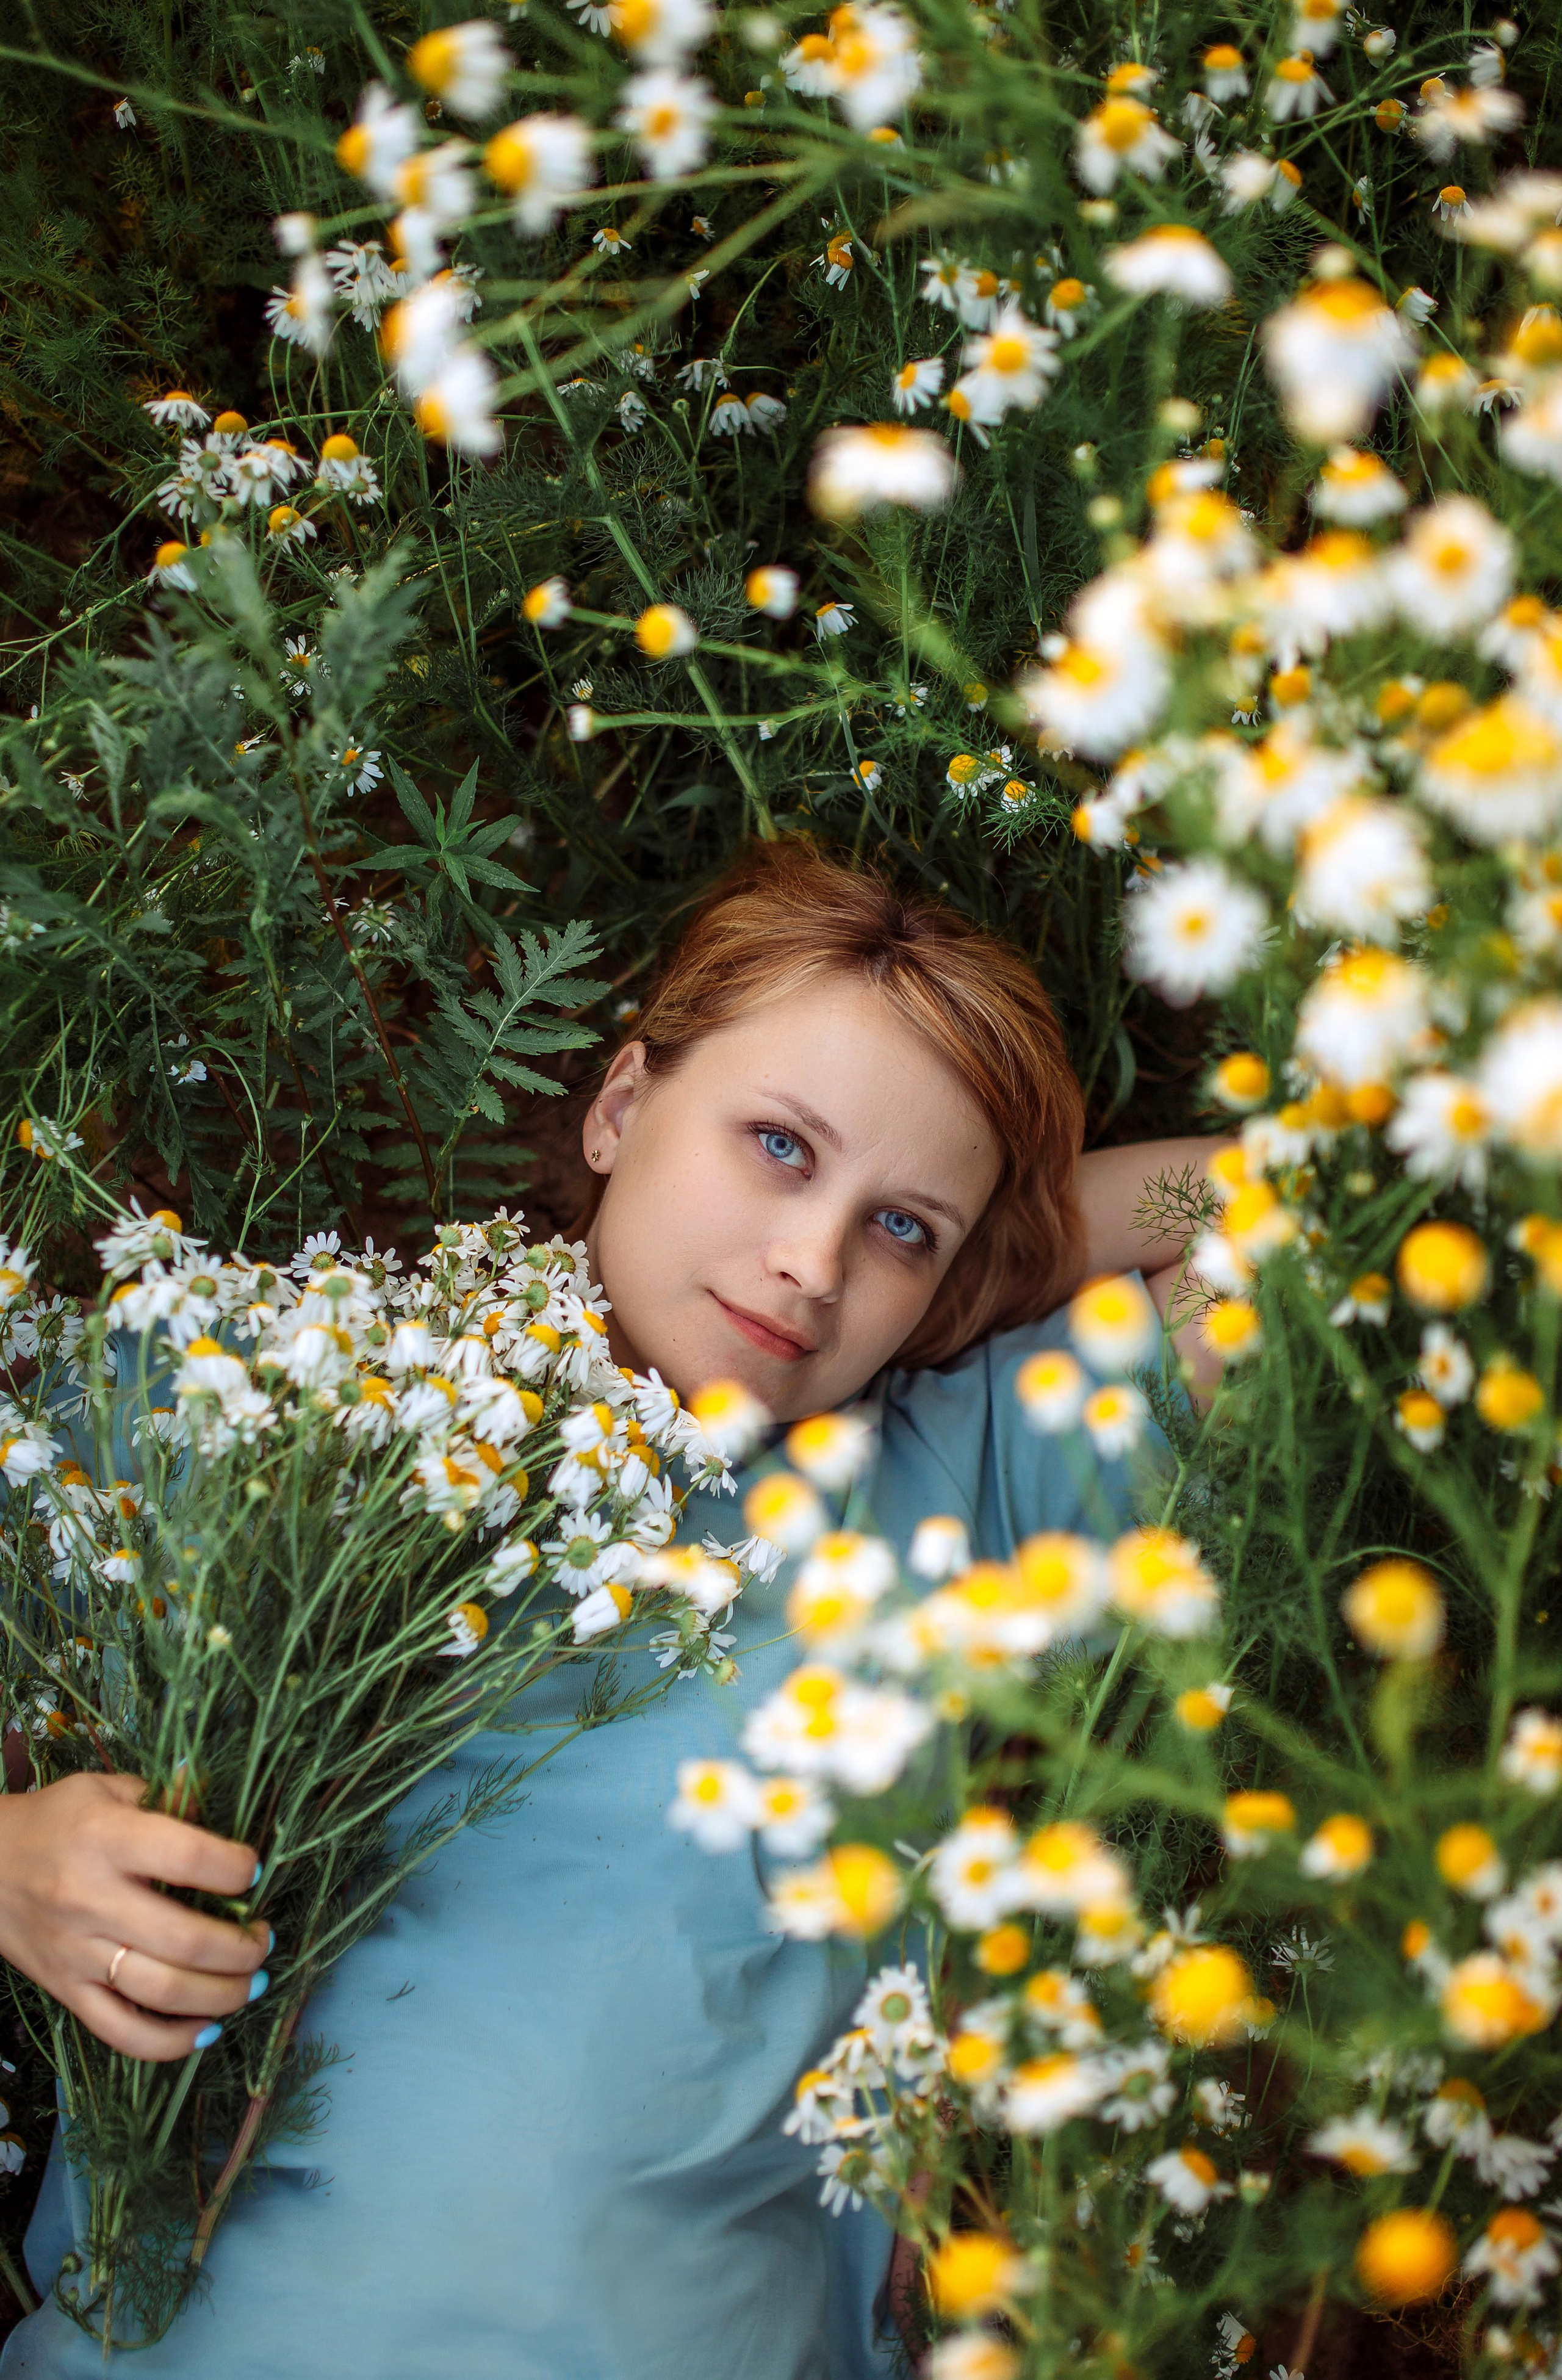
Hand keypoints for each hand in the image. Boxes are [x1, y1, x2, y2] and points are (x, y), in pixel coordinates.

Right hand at [0, 1770, 268, 2061]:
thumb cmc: (55, 1821)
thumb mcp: (106, 1789)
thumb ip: (167, 1798)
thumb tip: (226, 1814)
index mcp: (106, 1839)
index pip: (188, 1857)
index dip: (236, 1868)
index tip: (253, 1872)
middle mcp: (91, 1899)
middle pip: (184, 1939)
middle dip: (241, 1948)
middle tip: (264, 1941)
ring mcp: (77, 1953)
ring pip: (161, 1991)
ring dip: (222, 1995)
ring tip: (253, 1983)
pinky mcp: (66, 1991)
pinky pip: (122, 2032)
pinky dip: (171, 2042)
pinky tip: (207, 2030)